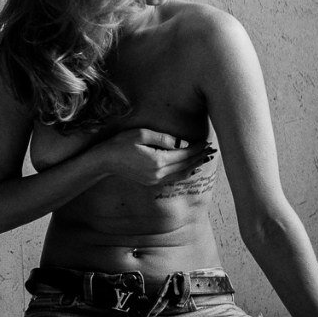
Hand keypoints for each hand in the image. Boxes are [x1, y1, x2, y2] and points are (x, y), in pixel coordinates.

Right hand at [98, 128, 213, 185]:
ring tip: (205, 158)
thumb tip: (182, 143)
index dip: (197, 148)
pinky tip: (190, 167)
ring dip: (194, 166)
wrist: (106, 160)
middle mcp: (158, 173)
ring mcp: (155, 179)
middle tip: (212, 150)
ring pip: (181, 174)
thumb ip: (163, 139)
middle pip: (186, 165)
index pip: (184, 154)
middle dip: (199, 157)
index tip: (207, 142)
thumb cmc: (121, 143)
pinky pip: (173, 178)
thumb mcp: (141, 134)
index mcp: (158, 160)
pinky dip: (184, 172)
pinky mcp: (151, 181)